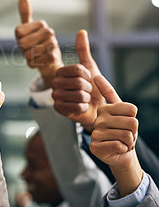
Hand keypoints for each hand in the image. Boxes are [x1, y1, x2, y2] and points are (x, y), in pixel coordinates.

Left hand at [15, 0, 62, 87]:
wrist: (50, 61)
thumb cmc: (36, 43)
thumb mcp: (28, 28)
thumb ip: (25, 14)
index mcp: (41, 24)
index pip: (18, 32)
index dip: (18, 39)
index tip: (26, 39)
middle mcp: (49, 32)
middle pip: (21, 43)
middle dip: (22, 49)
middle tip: (30, 49)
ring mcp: (53, 44)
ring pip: (27, 53)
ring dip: (27, 57)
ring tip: (35, 55)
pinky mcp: (53, 57)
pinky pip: (33, 62)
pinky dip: (32, 64)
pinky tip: (38, 61)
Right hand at [52, 30, 103, 131]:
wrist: (94, 107)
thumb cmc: (92, 87)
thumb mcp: (89, 67)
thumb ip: (83, 50)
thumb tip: (81, 31)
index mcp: (60, 71)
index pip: (77, 70)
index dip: (88, 75)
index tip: (88, 79)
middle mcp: (54, 83)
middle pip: (78, 82)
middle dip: (88, 88)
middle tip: (87, 91)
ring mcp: (55, 96)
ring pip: (79, 95)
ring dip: (87, 99)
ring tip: (84, 99)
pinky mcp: (58, 109)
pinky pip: (77, 107)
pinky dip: (84, 108)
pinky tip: (82, 107)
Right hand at [90, 75, 141, 196]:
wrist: (121, 153)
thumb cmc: (123, 132)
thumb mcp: (123, 112)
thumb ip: (110, 93)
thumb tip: (96, 76)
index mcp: (104, 109)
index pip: (131, 110)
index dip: (135, 119)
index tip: (126, 123)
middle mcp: (97, 120)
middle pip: (131, 123)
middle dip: (133, 132)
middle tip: (125, 136)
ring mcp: (95, 133)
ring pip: (126, 135)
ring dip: (129, 142)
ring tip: (121, 142)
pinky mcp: (94, 147)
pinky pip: (118, 145)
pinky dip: (122, 149)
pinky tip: (116, 149)